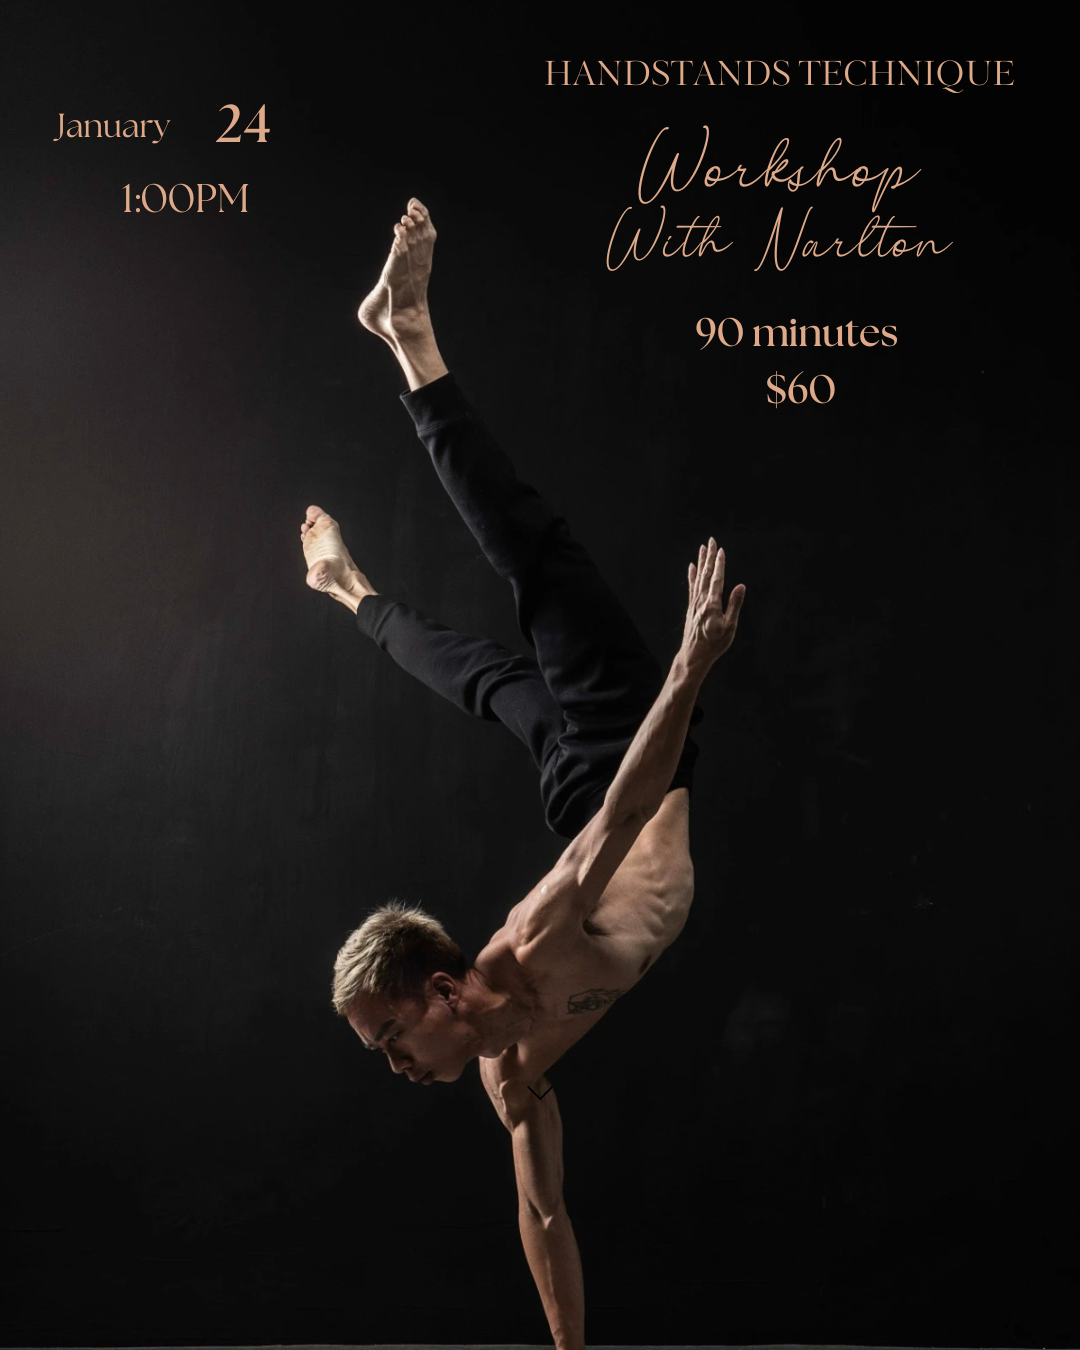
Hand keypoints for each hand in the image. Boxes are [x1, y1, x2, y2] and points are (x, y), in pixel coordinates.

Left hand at [682, 538, 745, 664]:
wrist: (694, 655)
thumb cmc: (715, 644)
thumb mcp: (730, 627)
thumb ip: (734, 605)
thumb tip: (741, 586)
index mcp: (712, 604)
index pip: (717, 579)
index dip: (719, 564)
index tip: (721, 550)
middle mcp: (701, 601)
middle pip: (706, 574)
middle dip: (709, 556)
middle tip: (711, 540)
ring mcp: (695, 603)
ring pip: (698, 578)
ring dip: (701, 562)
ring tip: (702, 548)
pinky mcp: (691, 607)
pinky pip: (691, 587)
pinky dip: (692, 575)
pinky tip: (691, 566)